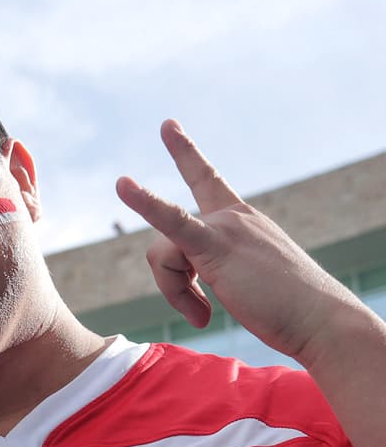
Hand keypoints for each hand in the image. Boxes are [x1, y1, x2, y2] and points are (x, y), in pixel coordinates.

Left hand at [115, 119, 354, 366]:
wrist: (320, 319)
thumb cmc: (290, 311)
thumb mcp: (250, 284)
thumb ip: (217, 279)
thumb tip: (194, 303)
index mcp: (242, 219)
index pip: (207, 180)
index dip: (186, 153)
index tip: (168, 126)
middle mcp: (233, 215)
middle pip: (168, 239)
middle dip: (172, 281)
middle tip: (195, 298)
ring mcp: (225, 226)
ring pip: (164, 256)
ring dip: (176, 295)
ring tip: (204, 316)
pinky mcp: (217, 246)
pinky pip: (170, 222)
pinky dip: (145, 203)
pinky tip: (124, 185)